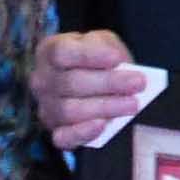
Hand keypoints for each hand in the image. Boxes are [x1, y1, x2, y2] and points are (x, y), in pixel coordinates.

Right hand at [32, 30, 146, 150]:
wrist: (92, 82)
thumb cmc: (96, 60)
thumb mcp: (101, 42)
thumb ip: (106, 47)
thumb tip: (117, 64)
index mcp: (49, 52)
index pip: (62, 53)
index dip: (90, 56)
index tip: (117, 59)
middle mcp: (42, 80)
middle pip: (71, 83)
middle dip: (108, 83)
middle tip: (138, 83)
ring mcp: (47, 108)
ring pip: (70, 111)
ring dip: (105, 108)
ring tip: (132, 104)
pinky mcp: (56, 131)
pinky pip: (63, 137)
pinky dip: (82, 133)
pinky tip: (102, 125)